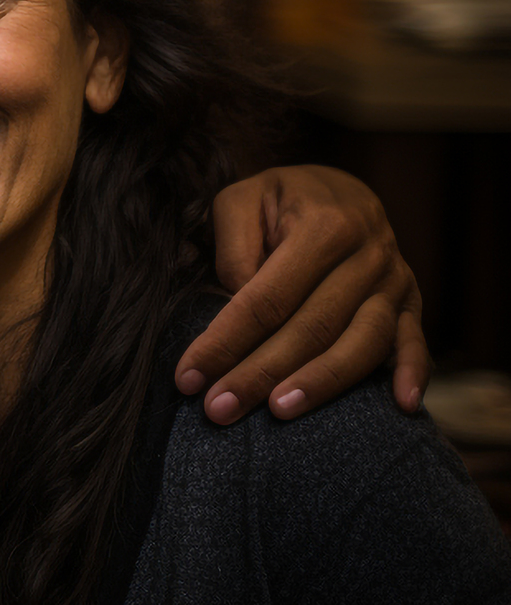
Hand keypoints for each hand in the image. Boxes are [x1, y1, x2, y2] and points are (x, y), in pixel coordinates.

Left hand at [177, 164, 428, 423]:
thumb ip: (234, 245)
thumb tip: (233, 300)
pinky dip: (414, 374)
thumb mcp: (243, 198)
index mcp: (324, 227)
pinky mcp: (411, 304)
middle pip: (311, 327)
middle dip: (260, 372)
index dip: (226, 340)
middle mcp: (367, 256)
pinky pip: (415, 342)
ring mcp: (395, 283)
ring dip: (321, 384)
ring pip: (362, 342)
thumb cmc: (280, 201)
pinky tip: (400, 407)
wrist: (339, 190)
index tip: (189, 377)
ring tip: (279, 413)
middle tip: (219, 410)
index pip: (266, 296)